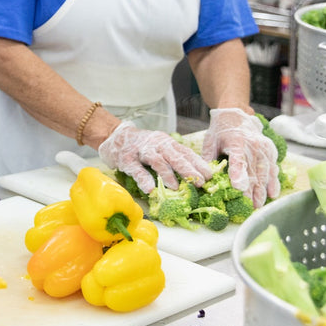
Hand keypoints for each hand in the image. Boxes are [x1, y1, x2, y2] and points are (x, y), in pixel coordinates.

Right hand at [97, 121, 212, 194]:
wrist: (115, 136)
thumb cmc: (142, 146)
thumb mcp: (160, 148)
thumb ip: (174, 158)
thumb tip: (195, 176)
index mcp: (167, 142)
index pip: (185, 152)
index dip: (198, 163)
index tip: (210, 175)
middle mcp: (156, 144)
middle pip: (175, 156)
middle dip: (188, 169)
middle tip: (199, 182)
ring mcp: (141, 151)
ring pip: (157, 161)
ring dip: (168, 174)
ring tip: (177, 187)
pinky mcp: (126, 159)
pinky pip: (136, 169)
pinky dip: (144, 179)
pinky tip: (150, 189)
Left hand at [202, 108, 279, 206]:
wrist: (236, 114)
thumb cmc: (221, 130)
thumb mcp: (210, 141)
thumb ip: (208, 159)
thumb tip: (203, 178)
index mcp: (236, 141)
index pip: (238, 160)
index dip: (238, 174)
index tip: (238, 188)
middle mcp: (253, 144)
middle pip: (253, 170)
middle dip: (252, 190)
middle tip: (250, 206)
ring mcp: (264, 148)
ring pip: (265, 171)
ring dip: (262, 189)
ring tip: (259, 204)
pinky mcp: (270, 151)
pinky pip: (273, 168)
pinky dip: (273, 181)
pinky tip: (272, 194)